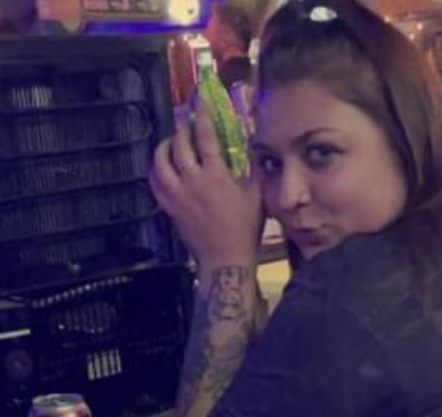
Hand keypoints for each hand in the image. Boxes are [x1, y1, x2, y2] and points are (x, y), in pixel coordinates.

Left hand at [150, 107, 262, 269]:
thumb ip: (254, 169)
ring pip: (161, 159)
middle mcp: (192, 180)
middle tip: (188, 126)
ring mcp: (177, 193)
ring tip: (172, 143)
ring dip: (165, 146)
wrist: (225, 259)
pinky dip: (156, 168)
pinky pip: (155, 180)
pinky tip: (163, 166)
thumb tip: (253, 147)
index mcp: (216, 175)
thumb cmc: (245, 230)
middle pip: (180, 143)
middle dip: (183, 129)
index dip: (202, 116)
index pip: (205, 136)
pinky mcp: (168, 206)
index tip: (200, 103)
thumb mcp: (257, 197)